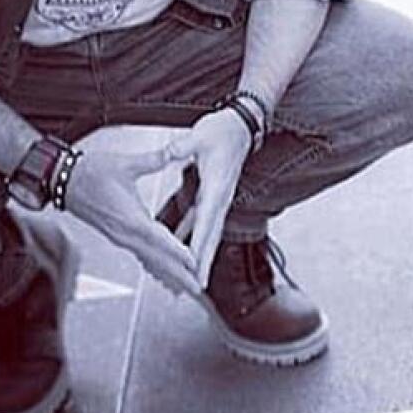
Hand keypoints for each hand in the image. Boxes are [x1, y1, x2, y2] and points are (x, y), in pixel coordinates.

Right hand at [63, 145, 205, 300]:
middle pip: (156, 258)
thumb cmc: (90, 172)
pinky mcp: (117, 237)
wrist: (62, 180)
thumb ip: (154, 159)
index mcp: (130, 217)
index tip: (193, 262)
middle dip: (178, 274)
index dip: (177, 251)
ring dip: (168, 274)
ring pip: (149, 261)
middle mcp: (125, 233)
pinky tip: (163, 271)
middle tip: (197, 288)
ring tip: (186, 286)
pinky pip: (140, 256)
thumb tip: (174, 151)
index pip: (158, 238)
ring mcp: (120, 238)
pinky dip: (155, 266)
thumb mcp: (126, 163)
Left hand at [162, 109, 253, 284]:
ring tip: (190, 278)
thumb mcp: (201, 135)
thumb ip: (184, 146)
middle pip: (211, 236)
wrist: (240, 125)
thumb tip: (172, 151)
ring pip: (207, 234)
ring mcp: (217, 199)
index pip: (206, 221)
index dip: (200, 245)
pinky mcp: (211, 195)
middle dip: (204, 263)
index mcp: (216, 187)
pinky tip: (181, 249)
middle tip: (196, 287)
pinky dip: (191, 237)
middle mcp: (219, 198)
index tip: (195, 266)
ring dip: (199, 257)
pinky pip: (200, 222)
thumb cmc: (222, 129)